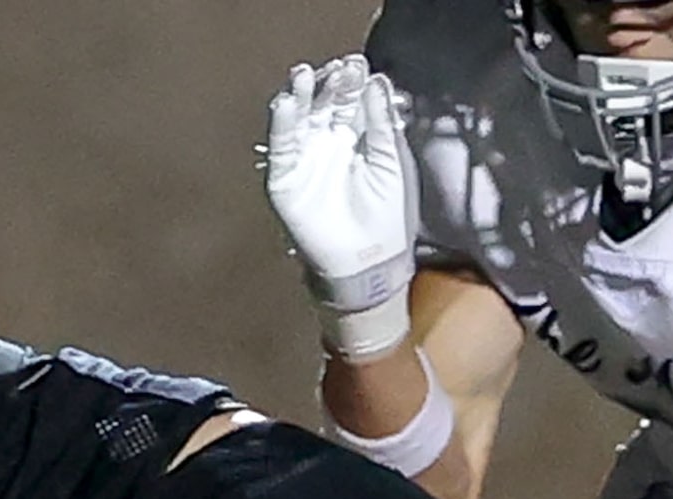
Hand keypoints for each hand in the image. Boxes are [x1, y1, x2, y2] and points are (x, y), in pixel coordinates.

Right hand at [265, 55, 418, 349]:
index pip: (350, 99)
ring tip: (304, 75)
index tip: (356, 64)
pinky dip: (282, 124)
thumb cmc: (388, 215)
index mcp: (357, 136)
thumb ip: (381, 121)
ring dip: (300, 96)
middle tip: (336, 69)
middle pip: (324, 103)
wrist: (368, 261)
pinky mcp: (286, 178)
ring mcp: (306, 158)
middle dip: (329, 84)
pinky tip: (286, 104)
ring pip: (299, 119)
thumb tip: (376, 79)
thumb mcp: (391, 161)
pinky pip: (282, 147)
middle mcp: (328, 142)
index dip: (351, 81)